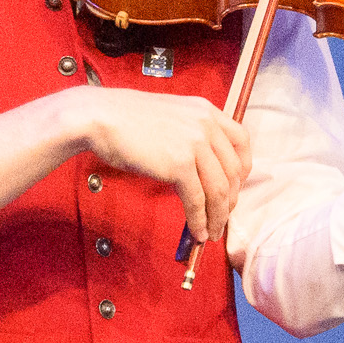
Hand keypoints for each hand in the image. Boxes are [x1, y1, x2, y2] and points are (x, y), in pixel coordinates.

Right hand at [79, 87, 248, 244]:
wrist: (100, 117)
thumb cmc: (127, 120)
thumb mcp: (171, 117)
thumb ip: (191, 134)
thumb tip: (202, 169)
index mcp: (206, 110)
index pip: (242, 141)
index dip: (243, 170)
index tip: (235, 187)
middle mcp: (205, 125)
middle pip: (233, 171)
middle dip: (230, 200)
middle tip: (222, 217)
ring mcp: (194, 144)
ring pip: (218, 190)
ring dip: (217, 216)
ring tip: (212, 232)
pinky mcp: (179, 164)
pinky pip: (197, 199)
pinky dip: (199, 219)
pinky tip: (198, 231)